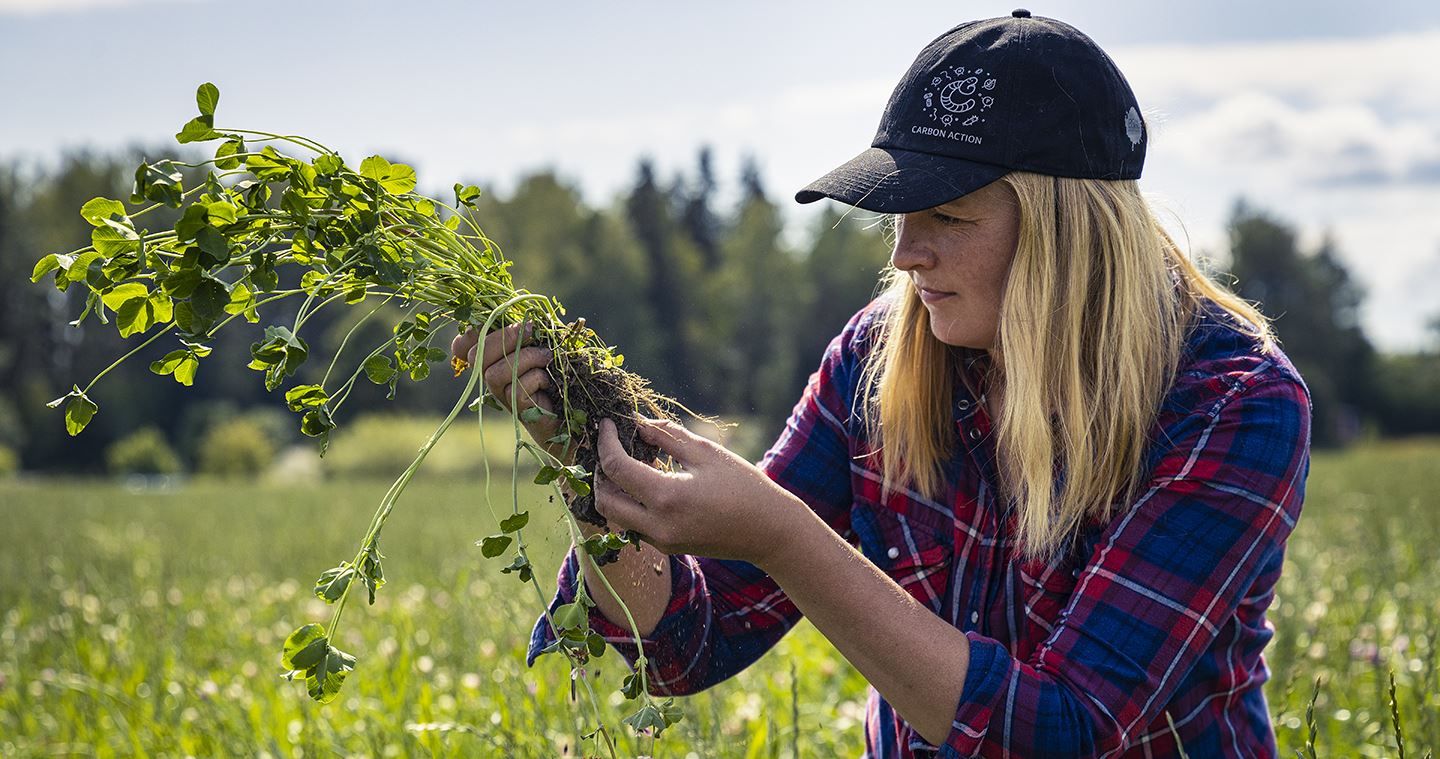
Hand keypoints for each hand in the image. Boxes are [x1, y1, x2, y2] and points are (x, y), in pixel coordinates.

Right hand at [450, 322, 565, 460]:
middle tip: (531, 330)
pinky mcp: (519, 411)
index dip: (469, 334)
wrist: (571, 411)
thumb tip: (525, 318)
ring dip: (526, 357)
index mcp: (493, 359)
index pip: (463, 346)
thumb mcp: (540, 345)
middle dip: (505, 337)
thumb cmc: (556, 371)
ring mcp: (503, 396)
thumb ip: (527, 331)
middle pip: (477, 356)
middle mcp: (491, 378)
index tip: (495, 322)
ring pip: (494, 374)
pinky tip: (548, 381)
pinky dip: (537, 378)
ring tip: (547, 356)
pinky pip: (517, 389)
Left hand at [593, 417, 799, 565]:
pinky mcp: (668, 548)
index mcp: (667, 497)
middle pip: (605, 500)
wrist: (769, 531)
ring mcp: (661, 541)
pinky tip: (644, 482)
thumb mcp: (706, 453)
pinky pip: (635, 526)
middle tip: (609, 446)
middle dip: (599, 471)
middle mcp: (658, 525)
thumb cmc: (744, 486)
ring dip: (613, 489)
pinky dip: (630, 503)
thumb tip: (637, 423)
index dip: (605, 442)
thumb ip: (667, 436)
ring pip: (617, 516)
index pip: (616, 468)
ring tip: (626, 462)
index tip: (606, 424)